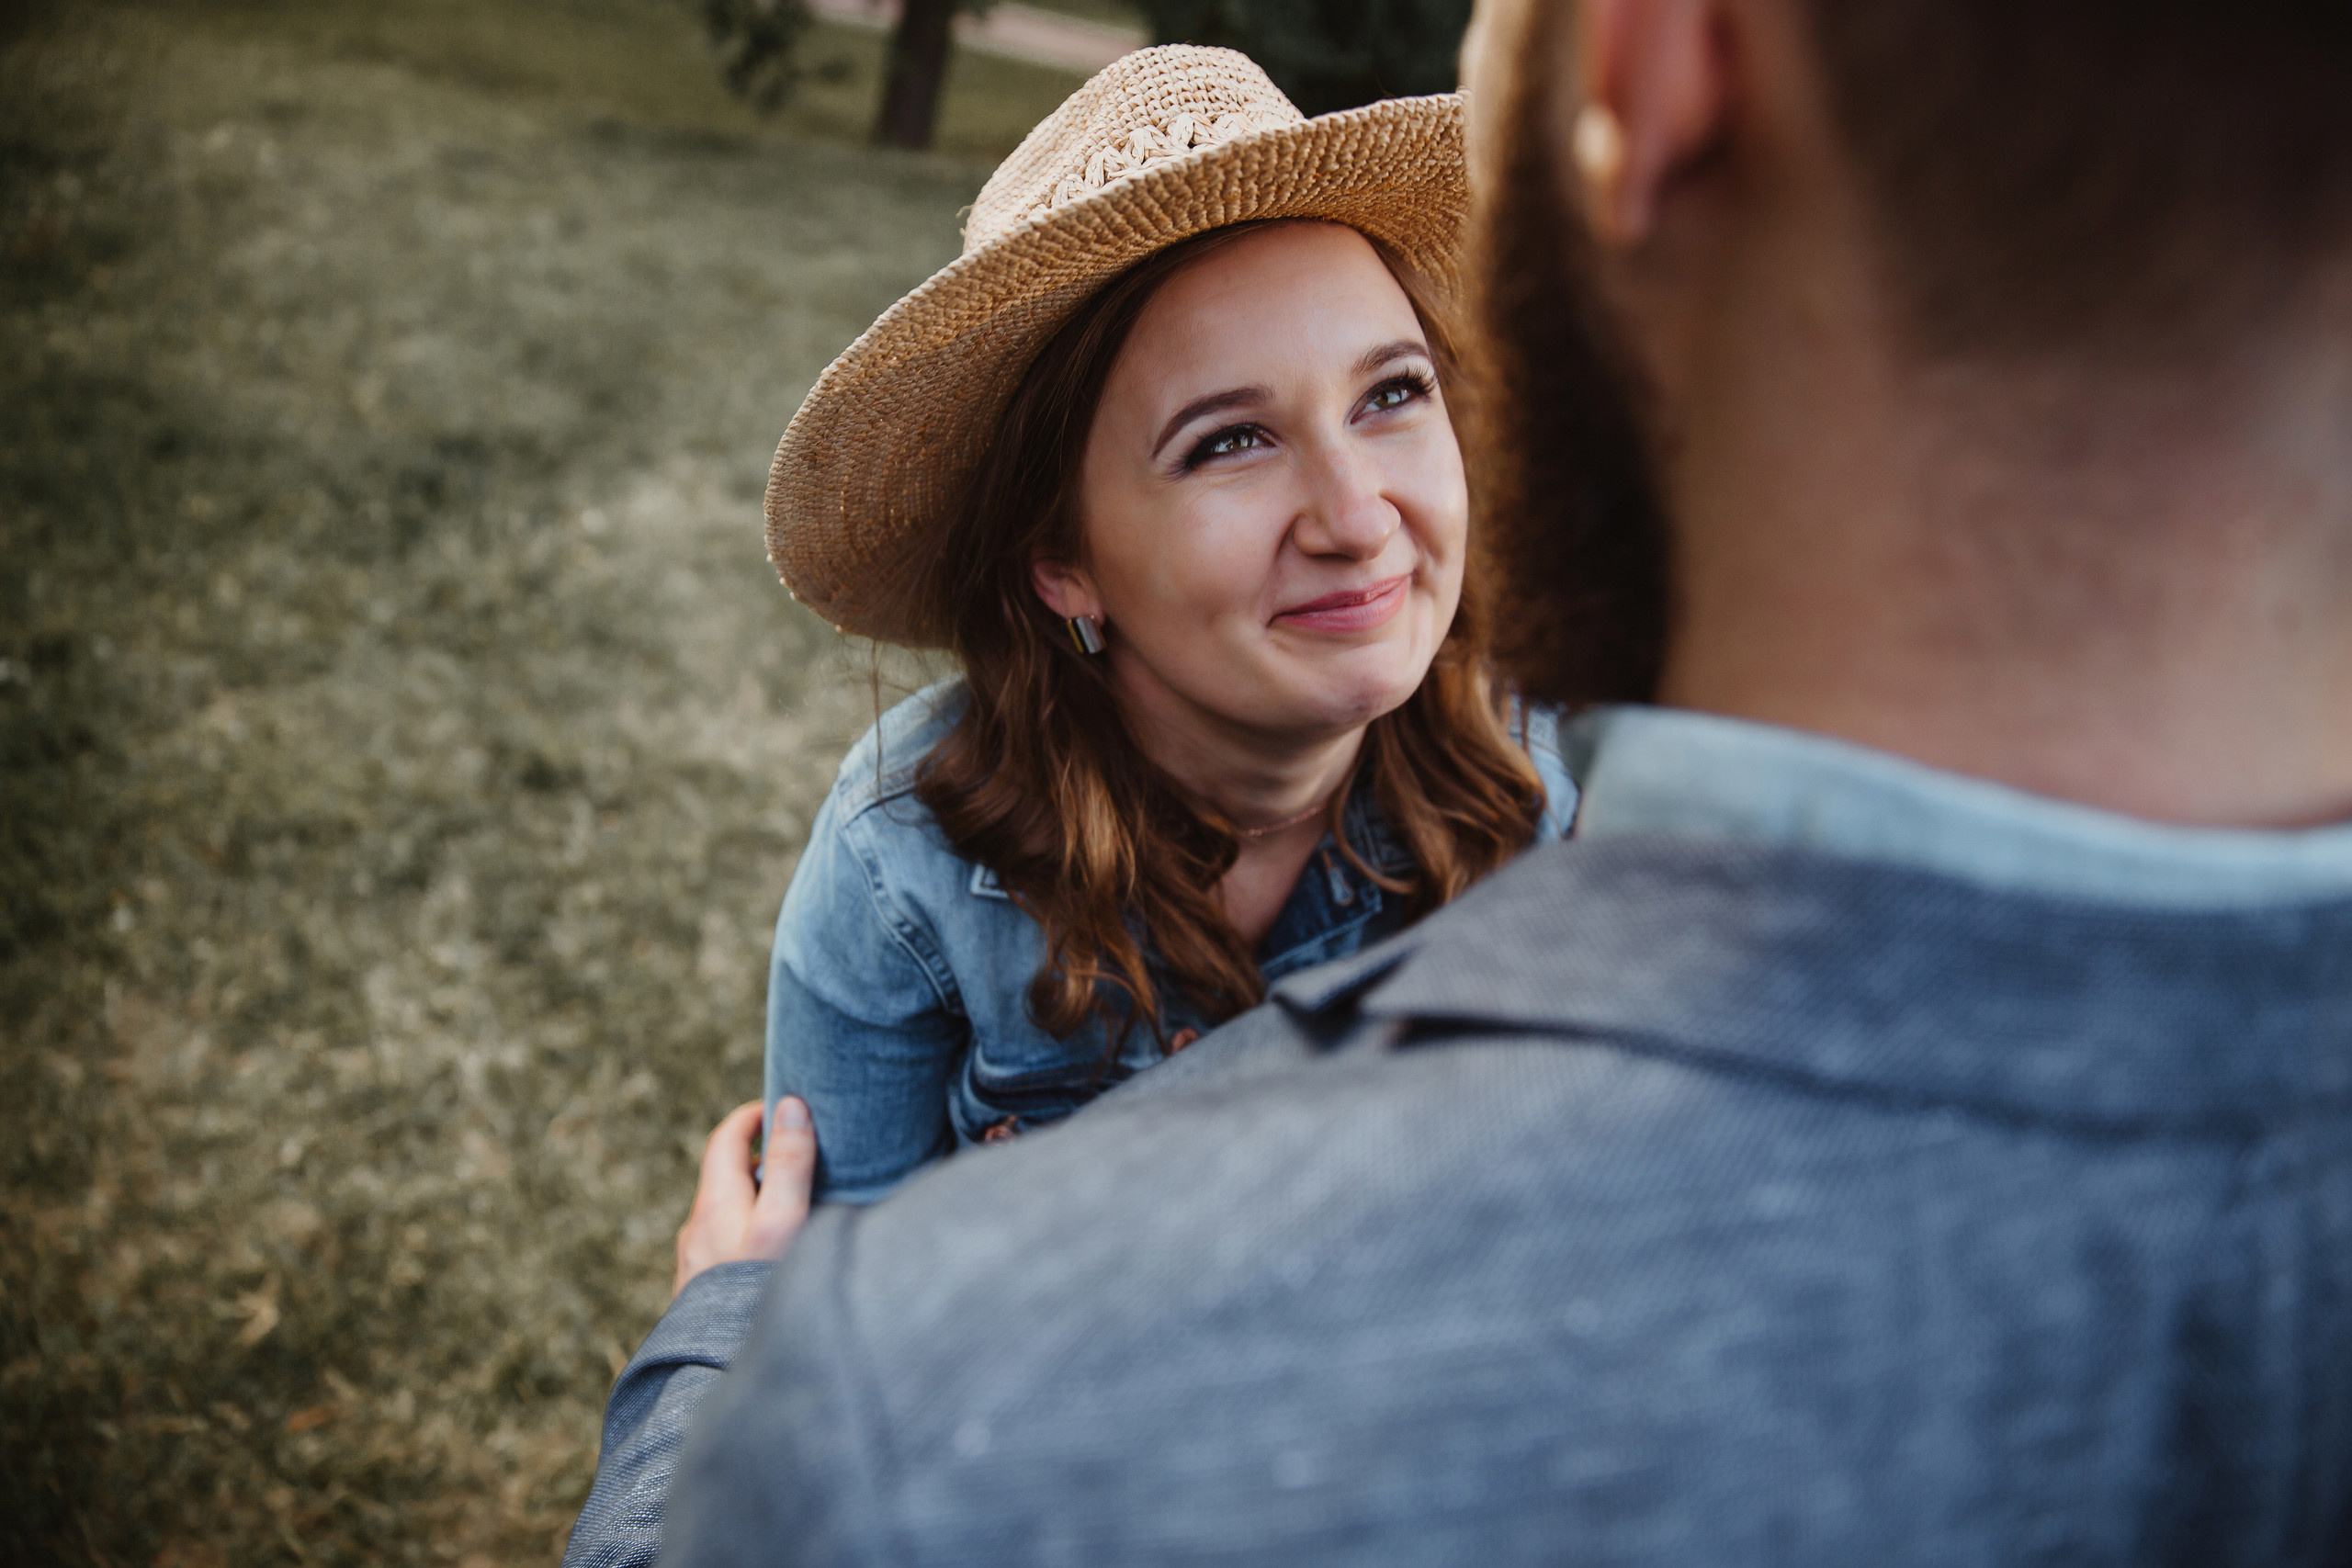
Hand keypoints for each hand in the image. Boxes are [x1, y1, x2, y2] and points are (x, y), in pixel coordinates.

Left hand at [672, 1097, 817, 1297]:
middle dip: (761, 1160)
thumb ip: (790, 1163)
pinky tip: (773, 1259)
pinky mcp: (702, 1292)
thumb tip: (791, 1106)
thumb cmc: (754, 1290)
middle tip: (801, 1158)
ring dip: (757, 1201)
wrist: (713, 1368)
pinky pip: (725, 1247)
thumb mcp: (783, 1219)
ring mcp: (695, 1262)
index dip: (752, 1116)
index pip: (725, 1138)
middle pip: (726, 1177)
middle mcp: (697, 1228)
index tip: (781, 1108)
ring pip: (726, 1215)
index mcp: (714, 1202)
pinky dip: (749, 1235)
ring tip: (796, 1210)